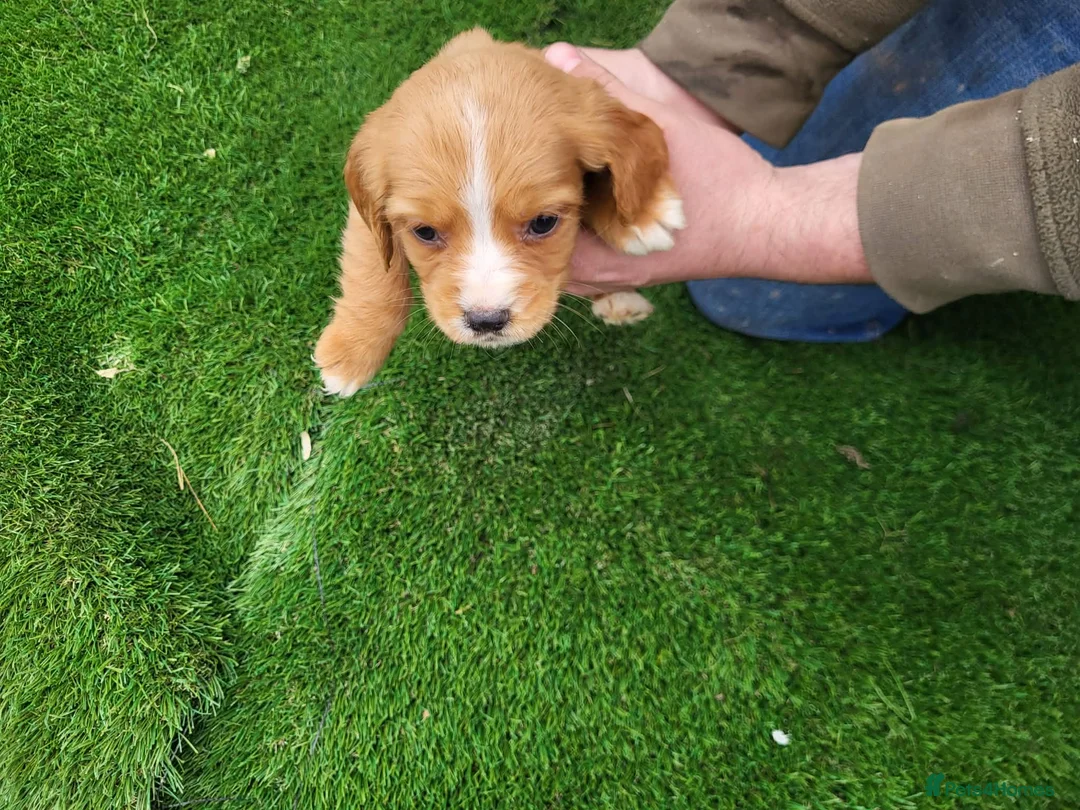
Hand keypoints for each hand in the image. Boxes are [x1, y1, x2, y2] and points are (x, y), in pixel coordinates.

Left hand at [543, 45, 870, 295]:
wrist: (769, 228)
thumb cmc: (721, 185)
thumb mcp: (661, 129)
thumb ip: (606, 96)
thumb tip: (555, 59)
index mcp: (585, 252)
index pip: (519, 215)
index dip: (513, 165)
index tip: (513, 132)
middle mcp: (589, 277)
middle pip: (532, 229)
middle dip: (532, 186)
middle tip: (525, 137)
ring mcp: (606, 280)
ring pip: (555, 239)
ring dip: (555, 202)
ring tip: (554, 156)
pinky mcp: (621, 274)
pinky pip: (581, 246)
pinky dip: (578, 217)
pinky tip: (588, 181)